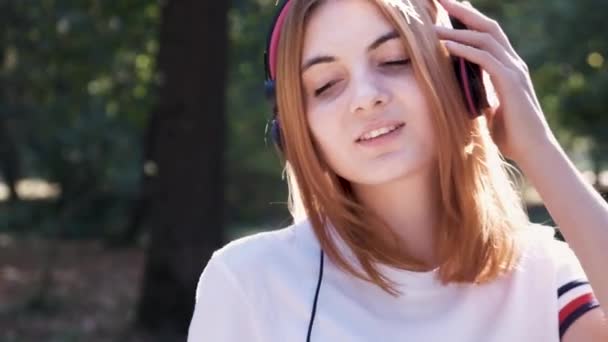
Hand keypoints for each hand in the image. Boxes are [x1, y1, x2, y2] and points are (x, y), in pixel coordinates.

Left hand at [434, 0, 557, 164]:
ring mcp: (514, 70)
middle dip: (463, 12)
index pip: (487, 34)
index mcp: (507, 66)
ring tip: (432, 27)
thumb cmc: (509, 133)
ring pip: (485, 39)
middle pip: (487, 26)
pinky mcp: (511, 82)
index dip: (468, 19)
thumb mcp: (487, 107)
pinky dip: (465, 49)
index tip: (447, 10)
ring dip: (458, 30)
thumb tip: (458, 90)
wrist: (532, 150)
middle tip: (440, 1)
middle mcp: (513, 62)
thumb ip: (477, 93)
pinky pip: (486, 58)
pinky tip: (447, 45)